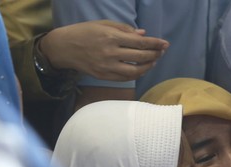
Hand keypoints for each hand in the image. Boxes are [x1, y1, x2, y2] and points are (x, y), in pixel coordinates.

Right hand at [41, 20, 168, 80]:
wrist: (64, 48)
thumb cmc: (85, 32)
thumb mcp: (103, 24)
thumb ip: (124, 29)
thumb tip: (143, 34)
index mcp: (111, 37)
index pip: (140, 42)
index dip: (155, 43)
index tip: (165, 44)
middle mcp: (111, 53)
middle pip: (141, 57)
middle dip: (155, 54)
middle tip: (162, 51)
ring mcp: (108, 67)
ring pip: (136, 70)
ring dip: (148, 66)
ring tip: (154, 61)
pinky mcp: (104, 76)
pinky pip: (126, 78)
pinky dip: (137, 74)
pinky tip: (142, 68)